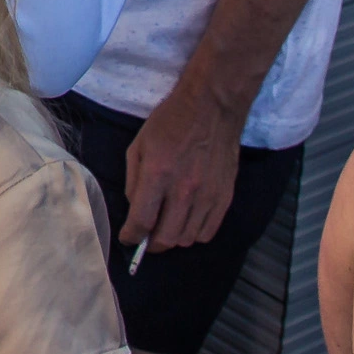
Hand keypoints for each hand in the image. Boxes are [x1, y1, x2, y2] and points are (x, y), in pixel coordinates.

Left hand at [120, 76, 248, 253]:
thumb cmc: (170, 123)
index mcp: (158, 174)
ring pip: (188, 239)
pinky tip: (186, 223)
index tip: (127, 239)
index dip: (131, 236)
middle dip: (151, 244)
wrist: (212, 108)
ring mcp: (208, 195)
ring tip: (165, 229)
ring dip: (173, 239)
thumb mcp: (139, 145)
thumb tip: (135, 209)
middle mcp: (185, 190)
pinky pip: (209, 231)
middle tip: (145, 237)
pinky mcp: (225, 197)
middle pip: (167, 238)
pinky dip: (195, 234)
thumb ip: (134, 180)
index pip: (143, 221)